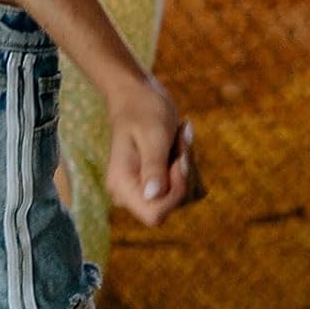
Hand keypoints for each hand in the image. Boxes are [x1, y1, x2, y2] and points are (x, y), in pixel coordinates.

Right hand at [104, 74, 194, 225]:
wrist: (137, 93)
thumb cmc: (142, 109)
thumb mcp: (153, 135)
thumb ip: (153, 166)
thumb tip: (152, 197)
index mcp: (121, 184)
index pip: (154, 214)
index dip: (175, 193)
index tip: (177, 162)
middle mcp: (128, 193)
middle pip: (172, 206)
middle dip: (184, 175)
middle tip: (178, 141)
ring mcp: (142, 190)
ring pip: (182, 198)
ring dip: (188, 167)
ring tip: (177, 138)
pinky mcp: (156, 184)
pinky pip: (185, 189)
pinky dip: (188, 167)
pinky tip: (179, 144)